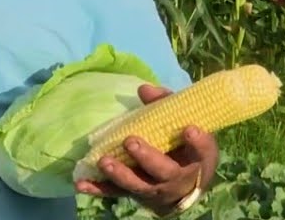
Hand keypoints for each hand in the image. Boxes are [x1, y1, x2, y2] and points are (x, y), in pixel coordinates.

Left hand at [75, 84, 218, 215]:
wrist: (184, 184)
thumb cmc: (184, 145)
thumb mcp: (185, 123)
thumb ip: (166, 104)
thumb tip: (144, 89)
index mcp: (196, 159)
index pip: (203, 152)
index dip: (198, 143)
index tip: (189, 129)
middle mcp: (178, 179)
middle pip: (164, 172)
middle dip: (147, 158)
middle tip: (130, 142)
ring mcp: (156, 190)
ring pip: (139, 186)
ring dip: (121, 175)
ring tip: (104, 161)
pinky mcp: (136, 195)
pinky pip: (117, 193)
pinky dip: (98, 189)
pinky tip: (81, 185)